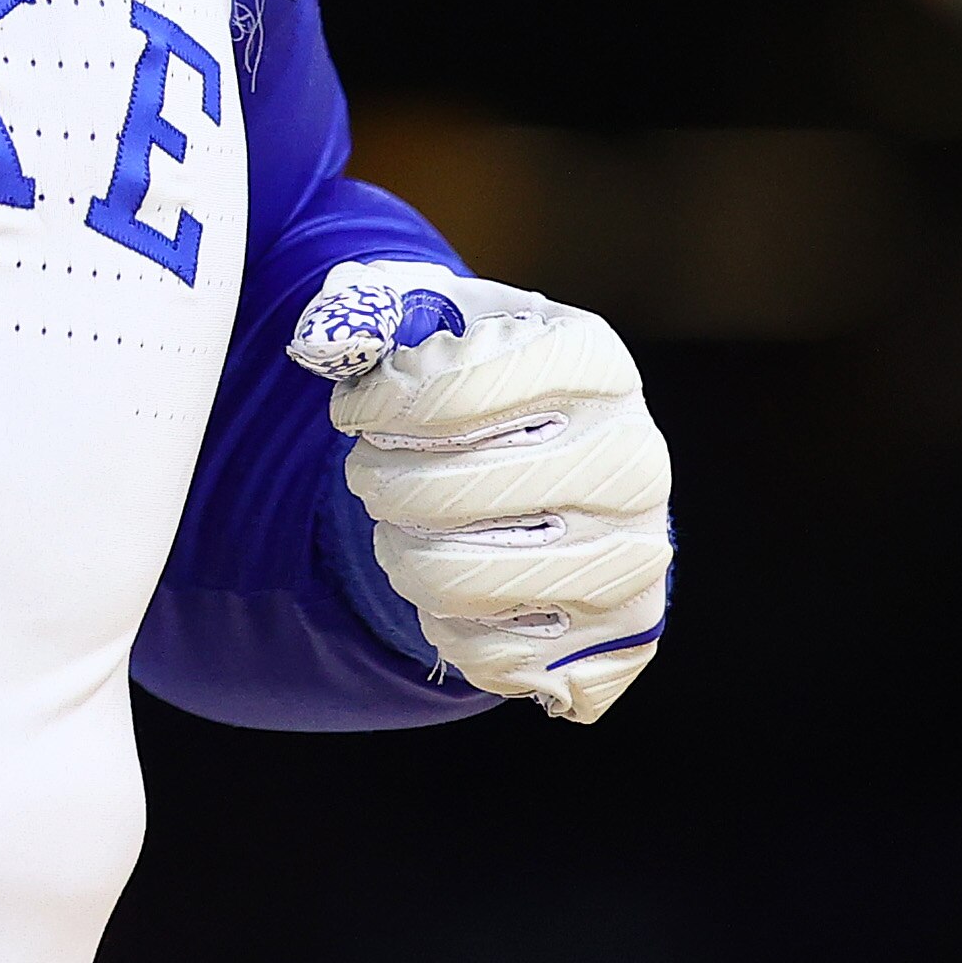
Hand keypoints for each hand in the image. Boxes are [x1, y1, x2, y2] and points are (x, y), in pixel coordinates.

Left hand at [289, 261, 671, 723]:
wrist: (576, 474)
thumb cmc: (490, 388)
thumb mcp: (447, 322)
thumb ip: (381, 311)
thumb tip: (327, 339)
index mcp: (593, 364)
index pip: (450, 392)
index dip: (376, 407)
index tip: (354, 411)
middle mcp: (630, 458)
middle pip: (446, 493)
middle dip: (379, 483)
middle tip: (371, 472)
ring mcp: (633, 553)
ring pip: (457, 578)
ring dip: (399, 553)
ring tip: (400, 526)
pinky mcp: (620, 635)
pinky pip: (488, 651)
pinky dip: (444, 621)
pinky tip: (452, 583)